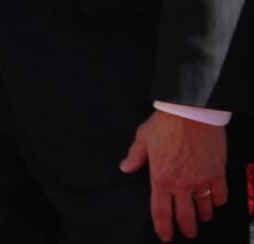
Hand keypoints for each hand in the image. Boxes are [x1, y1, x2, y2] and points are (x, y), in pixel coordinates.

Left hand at [119, 110, 227, 240]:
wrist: (190, 112)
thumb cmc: (164, 124)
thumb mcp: (143, 138)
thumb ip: (135, 156)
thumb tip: (125, 167)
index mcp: (160, 178)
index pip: (160, 211)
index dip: (163, 228)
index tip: (164, 236)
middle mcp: (181, 184)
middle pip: (185, 216)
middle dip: (187, 229)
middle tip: (188, 233)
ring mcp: (201, 180)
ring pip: (204, 208)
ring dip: (203, 215)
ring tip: (202, 217)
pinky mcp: (217, 173)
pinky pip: (220, 195)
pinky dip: (218, 201)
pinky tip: (215, 201)